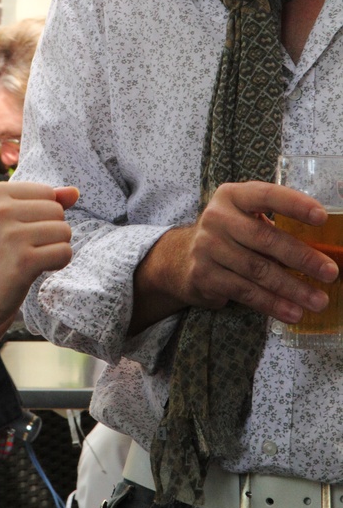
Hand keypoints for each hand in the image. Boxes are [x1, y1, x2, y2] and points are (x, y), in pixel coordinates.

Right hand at [0, 181, 77, 332]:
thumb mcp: (2, 219)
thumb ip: (38, 200)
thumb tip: (74, 191)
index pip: (46, 192)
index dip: (41, 215)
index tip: (18, 231)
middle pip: (57, 211)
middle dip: (49, 231)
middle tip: (22, 248)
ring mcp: (10, 235)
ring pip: (64, 231)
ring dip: (54, 248)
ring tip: (28, 258)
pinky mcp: (23, 261)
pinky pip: (64, 252)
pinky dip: (57, 263)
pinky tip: (35, 270)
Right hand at [131, 181, 337, 332]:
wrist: (180, 259)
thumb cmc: (228, 236)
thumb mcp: (243, 219)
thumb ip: (272, 226)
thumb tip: (322, 251)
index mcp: (231, 196)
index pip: (266, 195)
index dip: (294, 204)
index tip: (322, 217)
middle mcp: (217, 218)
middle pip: (264, 238)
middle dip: (301, 257)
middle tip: (330, 272)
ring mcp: (207, 247)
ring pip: (257, 270)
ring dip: (292, 288)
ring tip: (318, 300)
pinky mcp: (205, 276)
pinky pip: (245, 292)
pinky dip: (272, 304)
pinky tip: (292, 312)